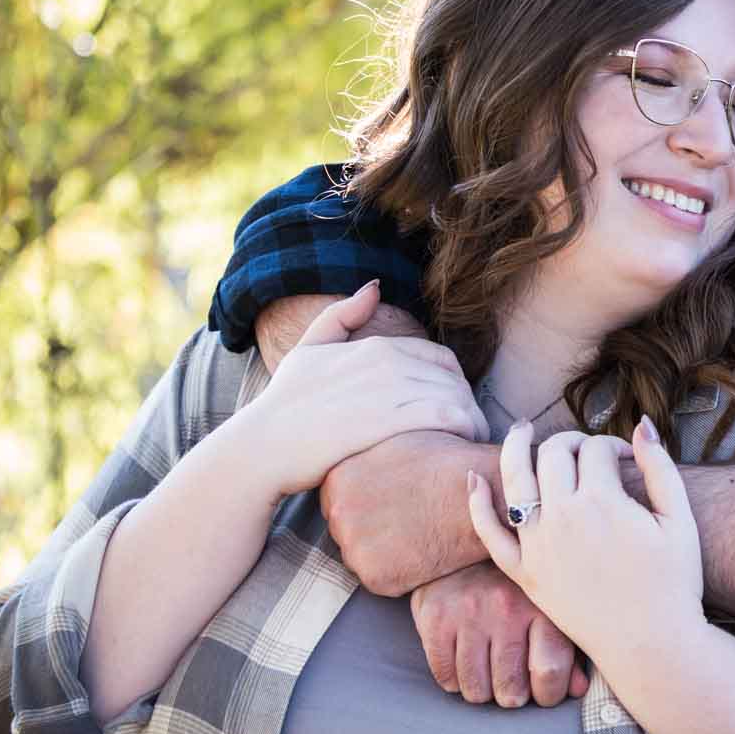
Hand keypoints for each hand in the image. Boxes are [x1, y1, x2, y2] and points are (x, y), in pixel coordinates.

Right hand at [237, 282, 488, 498]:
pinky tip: (462, 447)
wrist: (263, 448)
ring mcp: (389, 390)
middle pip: (454, 378)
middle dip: (468, 404)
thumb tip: (374, 286)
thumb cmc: (284, 404)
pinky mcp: (391, 421)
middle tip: (469, 431)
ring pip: (456, 397)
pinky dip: (465, 430)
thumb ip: (342, 315)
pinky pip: (448, 418)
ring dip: (472, 420)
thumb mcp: (308, 349)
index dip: (454, 384)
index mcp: (375, 346)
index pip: (441, 358)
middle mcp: (387, 362)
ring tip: (470, 443)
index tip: (455, 410)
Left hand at [321, 432, 494, 594]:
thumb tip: (356, 456)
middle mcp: (338, 515)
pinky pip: (382, 580)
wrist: (483, 495)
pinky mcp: (378, 579)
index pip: (337, 500)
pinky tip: (422, 551)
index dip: (366, 502)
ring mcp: (356, 550)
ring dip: (383, 552)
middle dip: (370, 528)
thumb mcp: (395, 441)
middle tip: (406, 518)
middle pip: (346, 530)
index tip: (389, 501)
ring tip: (416, 533)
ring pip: (362, 556)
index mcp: (337, 479)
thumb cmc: (446, 462)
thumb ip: (364, 457)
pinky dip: (401, 572)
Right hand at [409, 561, 591, 707]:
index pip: (550, 672)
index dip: (549, 694)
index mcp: (541, 605)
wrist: (467, 539)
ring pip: (475, 690)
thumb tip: (577, 689)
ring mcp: (468, 612)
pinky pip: (445, 676)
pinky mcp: (435, 616)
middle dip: (512, 694)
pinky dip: (454, 678)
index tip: (543, 690)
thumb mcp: (548, 606)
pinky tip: (463, 658)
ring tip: (487, 668)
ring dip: (482, 689)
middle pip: (510, 691)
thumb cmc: (515, 583)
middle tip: (511, 679)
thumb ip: (567, 648)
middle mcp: (505, 608)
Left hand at [467, 420, 704, 664]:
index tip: (627, 459)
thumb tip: (642, 425)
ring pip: (515, 479)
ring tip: (521, 430)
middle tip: (586, 452)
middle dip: (571, 442)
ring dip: (515, 447)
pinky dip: (478, 504)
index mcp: (603, 501)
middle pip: (554, 454)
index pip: (595, 449)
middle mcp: (563, 517)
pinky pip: (490, 534)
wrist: (651, 645)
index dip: (613, 445)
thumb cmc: (674, 584)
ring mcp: (539, 545)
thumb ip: (660, 467)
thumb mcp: (679, 520)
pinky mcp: (525, 573)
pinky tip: (473, 478)